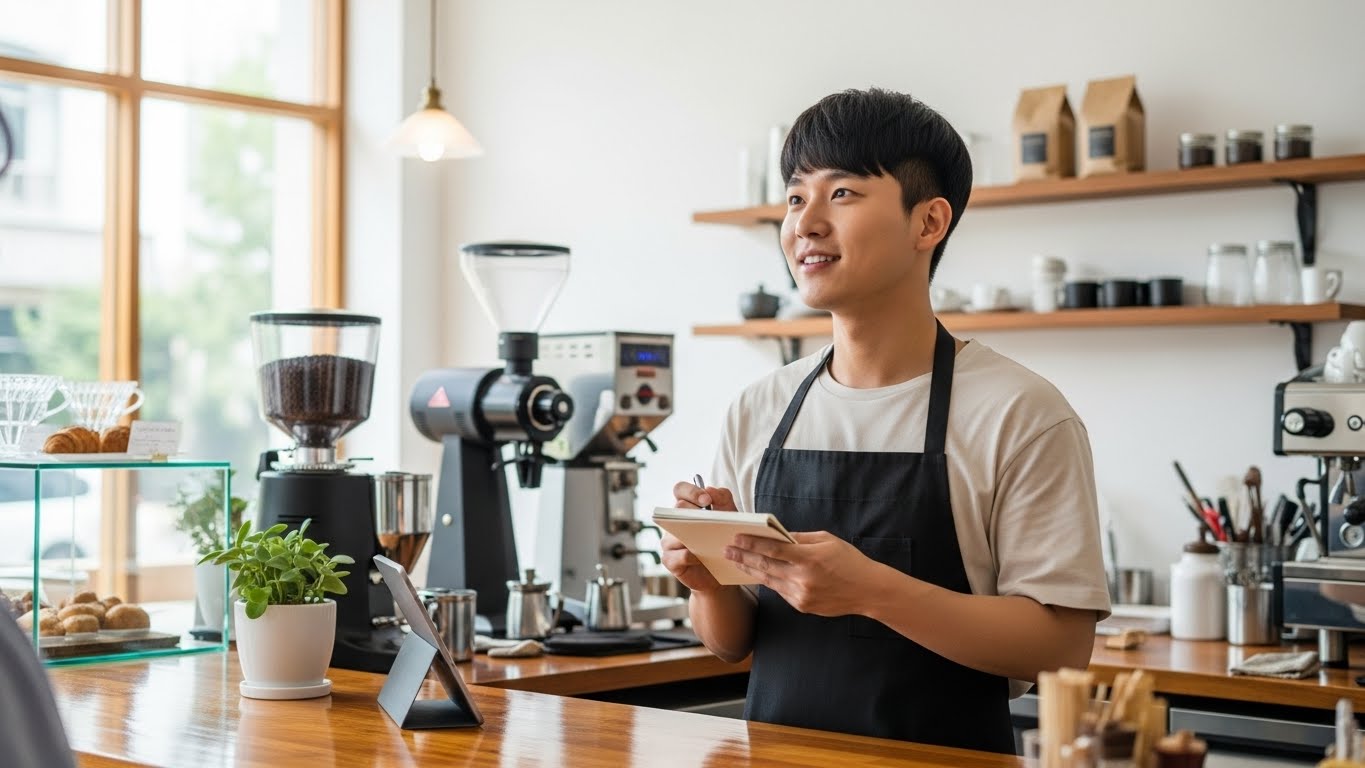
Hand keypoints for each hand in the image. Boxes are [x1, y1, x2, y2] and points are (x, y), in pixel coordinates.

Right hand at [660, 481, 738, 592]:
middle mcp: (673, 522)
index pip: (680, 489)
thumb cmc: (721, 540)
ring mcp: (668, 541)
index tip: (707, 499)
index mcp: (686, 507)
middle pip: (676, 508)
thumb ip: (723, 499)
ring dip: (693, 536)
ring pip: (674, 533)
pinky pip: (678, 555)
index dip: (691, 491)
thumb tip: (710, 489)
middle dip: (694, 511)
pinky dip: (692, 556)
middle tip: (710, 520)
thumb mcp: (729, 517)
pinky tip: (702, 559)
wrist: (720, 571)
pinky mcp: (669, 560)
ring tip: (710, 541)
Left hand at [724, 531, 884, 616]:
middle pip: (765, 566)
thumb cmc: (849, 561)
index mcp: (809, 558)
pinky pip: (780, 591)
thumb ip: (801, 538)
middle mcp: (802, 578)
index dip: (752, 544)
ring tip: (736, 562)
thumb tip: (778, 534)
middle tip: (727, 551)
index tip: (736, 538)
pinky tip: (758, 574)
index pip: (773, 549)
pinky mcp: (802, 606)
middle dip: (743, 557)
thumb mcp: (827, 540)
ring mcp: (801, 595)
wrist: (867, 591)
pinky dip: (769, 581)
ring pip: (769, 580)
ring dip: (751, 570)